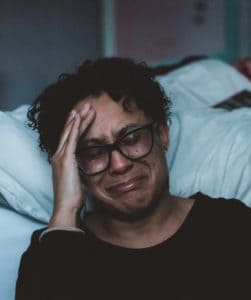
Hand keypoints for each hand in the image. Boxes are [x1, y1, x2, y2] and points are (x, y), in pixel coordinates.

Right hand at [49, 103, 95, 227]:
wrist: (67, 206)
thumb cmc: (73, 196)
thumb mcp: (77, 179)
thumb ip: (79, 169)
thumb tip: (85, 165)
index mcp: (62, 160)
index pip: (70, 139)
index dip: (76, 126)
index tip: (83, 117)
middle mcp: (59, 155)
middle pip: (69, 132)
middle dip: (77, 118)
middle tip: (85, 106)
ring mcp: (61, 156)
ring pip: (70, 132)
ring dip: (78, 119)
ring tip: (85, 107)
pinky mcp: (65, 159)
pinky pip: (71, 139)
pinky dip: (75, 127)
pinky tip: (78, 117)